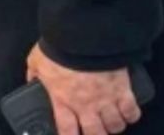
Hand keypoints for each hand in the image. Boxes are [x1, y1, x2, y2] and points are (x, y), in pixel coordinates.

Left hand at [27, 44, 141, 134]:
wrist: (82, 37)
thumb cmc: (58, 49)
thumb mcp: (36, 62)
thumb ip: (34, 75)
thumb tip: (31, 81)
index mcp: (63, 100)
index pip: (67, 130)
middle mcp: (85, 105)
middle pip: (95, 133)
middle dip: (96, 134)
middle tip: (95, 130)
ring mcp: (106, 99)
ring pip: (115, 125)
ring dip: (114, 126)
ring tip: (112, 122)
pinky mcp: (123, 90)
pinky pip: (132, 111)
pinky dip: (131, 115)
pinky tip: (128, 113)